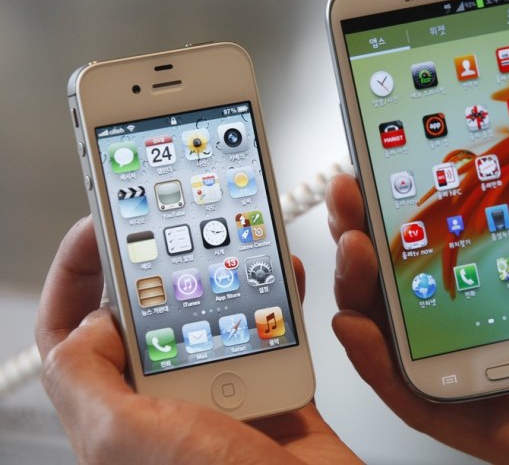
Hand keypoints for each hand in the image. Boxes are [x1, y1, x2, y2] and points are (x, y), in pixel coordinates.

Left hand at [35, 216, 358, 463]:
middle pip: (152, 314)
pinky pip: (274, 335)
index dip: (77, 277)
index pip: (74, 334)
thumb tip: (91, 318)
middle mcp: (166, 404)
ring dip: (229, 276)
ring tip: (236, 242)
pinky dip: (281, 304)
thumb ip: (86, 377)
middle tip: (179, 221)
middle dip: (164, 262)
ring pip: (217, 316)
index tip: (99, 230)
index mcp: (118, 413)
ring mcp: (222, 396)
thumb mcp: (125, 438)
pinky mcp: (274, 393)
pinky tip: (284, 280)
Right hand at [327, 108, 508, 463]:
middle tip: (351, 190)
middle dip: (364, 231)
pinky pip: (409, 395)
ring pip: (393, 332)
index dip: (406, 197)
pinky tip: (356, 322)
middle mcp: (487, 320)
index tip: (381, 152)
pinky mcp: (481, 417)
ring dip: (358, 287)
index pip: (446, 232)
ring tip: (352, 244)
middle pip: (404, 279)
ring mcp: (479, 367)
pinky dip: (374, 363)